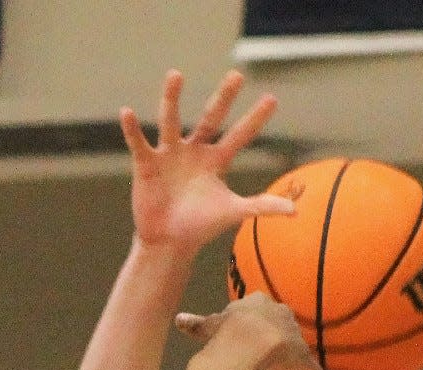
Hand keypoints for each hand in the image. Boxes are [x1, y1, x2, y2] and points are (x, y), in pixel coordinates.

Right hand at [121, 69, 294, 251]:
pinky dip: (131, 129)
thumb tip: (296, 211)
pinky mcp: (146, 164)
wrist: (167, 242)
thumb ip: (261, 206)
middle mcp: (193, 151)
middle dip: (222, 98)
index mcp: (215, 160)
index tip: (272, 99)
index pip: (239, 135)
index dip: (255, 119)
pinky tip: (126, 112)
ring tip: (175, 75)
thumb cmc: (199, 226)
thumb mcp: (232, 213)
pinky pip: (138, 143)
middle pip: (209, 118)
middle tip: (237, 76)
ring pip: (170, 121)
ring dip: (171, 99)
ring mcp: (169, 155)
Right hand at [175, 292, 336, 369]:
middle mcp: (278, 312)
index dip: (252, 317)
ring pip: (294, 338)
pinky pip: (312, 368)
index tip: (246, 325)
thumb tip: (177, 319)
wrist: (250, 339)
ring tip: (286, 359)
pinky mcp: (304, 356)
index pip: (257, 306)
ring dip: (292, 347)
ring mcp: (293, 333)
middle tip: (266, 342)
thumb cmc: (228, 329)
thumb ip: (195, 324)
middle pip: (278, 319)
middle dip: (274, 328)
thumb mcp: (209, 325)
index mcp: (257, 303)